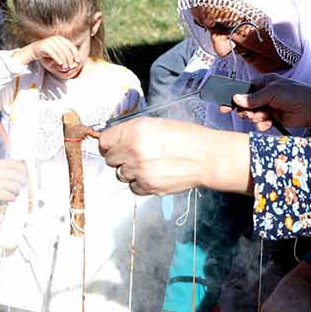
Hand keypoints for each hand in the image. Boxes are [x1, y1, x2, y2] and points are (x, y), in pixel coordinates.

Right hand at [0, 159, 26, 209]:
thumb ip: (6, 168)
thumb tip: (24, 168)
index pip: (16, 163)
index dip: (23, 169)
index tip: (25, 174)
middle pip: (18, 175)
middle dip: (23, 182)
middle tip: (22, 186)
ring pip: (15, 187)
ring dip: (17, 192)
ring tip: (14, 193)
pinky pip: (10, 196)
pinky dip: (12, 198)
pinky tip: (10, 198)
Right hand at [19, 36, 80, 74]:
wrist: (34, 50)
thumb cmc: (48, 52)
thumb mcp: (58, 51)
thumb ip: (66, 54)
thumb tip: (78, 59)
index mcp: (61, 38)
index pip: (71, 46)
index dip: (75, 54)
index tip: (78, 61)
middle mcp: (56, 38)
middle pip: (66, 50)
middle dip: (69, 59)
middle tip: (71, 67)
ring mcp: (50, 41)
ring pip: (60, 52)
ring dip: (64, 61)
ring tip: (65, 68)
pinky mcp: (44, 46)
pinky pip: (53, 54)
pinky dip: (58, 59)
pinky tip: (60, 64)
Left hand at [95, 119, 249, 196]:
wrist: (206, 157)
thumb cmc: (187, 138)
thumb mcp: (156, 125)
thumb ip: (132, 132)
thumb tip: (115, 139)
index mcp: (134, 131)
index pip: (104, 141)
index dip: (109, 144)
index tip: (113, 146)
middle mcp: (133, 150)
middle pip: (110, 159)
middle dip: (120, 157)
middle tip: (135, 154)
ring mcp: (139, 170)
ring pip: (120, 174)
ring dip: (130, 170)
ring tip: (148, 164)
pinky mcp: (147, 186)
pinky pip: (133, 187)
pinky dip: (140, 183)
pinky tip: (153, 174)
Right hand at [229, 75, 310, 131]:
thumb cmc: (296, 94)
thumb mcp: (273, 92)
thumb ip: (254, 97)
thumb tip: (235, 99)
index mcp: (263, 83)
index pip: (243, 89)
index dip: (233, 97)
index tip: (224, 105)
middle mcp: (263, 95)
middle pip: (244, 105)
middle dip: (247, 111)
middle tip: (251, 113)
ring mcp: (267, 107)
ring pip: (251, 115)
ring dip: (256, 117)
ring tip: (266, 116)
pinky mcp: (271, 118)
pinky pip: (259, 124)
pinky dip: (263, 124)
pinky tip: (271, 122)